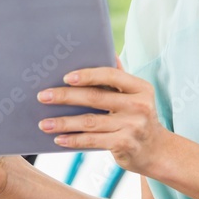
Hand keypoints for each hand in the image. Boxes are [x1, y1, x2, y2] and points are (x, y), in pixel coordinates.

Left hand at [37, 58, 168, 174]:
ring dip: (63, 122)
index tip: (65, 77)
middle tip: (43, 96)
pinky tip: (58, 138)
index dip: (87, 75)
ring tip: (43, 123)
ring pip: (90, 122)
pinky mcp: (125, 145)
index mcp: (139, 87)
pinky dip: (74, 140)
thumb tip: (107, 49)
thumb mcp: (135, 95)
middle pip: (95, 98)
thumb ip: (119, 76)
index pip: (111, 75)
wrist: (155, 150)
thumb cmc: (137, 116)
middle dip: (65, 96)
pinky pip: (93, 141)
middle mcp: (138, 105)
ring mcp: (132, 126)